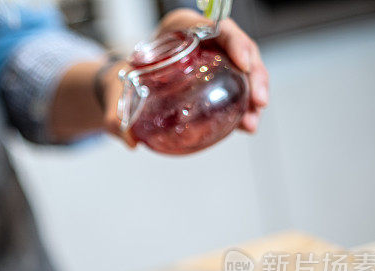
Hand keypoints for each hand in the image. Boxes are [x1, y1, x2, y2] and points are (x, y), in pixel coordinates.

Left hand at [99, 9, 268, 145]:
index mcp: (180, 28)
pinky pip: (236, 89)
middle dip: (256, 74)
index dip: (235, 42)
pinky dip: (243, 107)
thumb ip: (115, 115)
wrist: (124, 88)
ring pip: (244, 70)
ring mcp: (212, 57)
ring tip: (252, 124)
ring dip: (254, 96)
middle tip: (259, 103)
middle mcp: (202, 39)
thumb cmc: (122, 82)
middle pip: (239, 48)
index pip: (216, 27)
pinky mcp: (216, 77)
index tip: (243, 65)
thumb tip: (127, 139)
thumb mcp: (117, 93)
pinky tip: (245, 127)